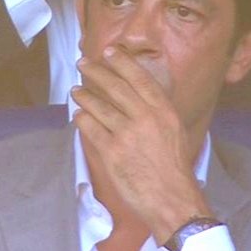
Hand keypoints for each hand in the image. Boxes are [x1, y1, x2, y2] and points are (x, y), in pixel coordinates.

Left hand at [71, 47, 212, 244]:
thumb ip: (157, 111)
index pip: (140, 79)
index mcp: (163, 111)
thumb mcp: (175, 130)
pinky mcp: (112, 153)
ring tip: (75, 90)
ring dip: (84, 96)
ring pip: (99, 107)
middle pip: (116, 88)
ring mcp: (126, 135)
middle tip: (83, 63)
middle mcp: (145, 118)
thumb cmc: (175, 167)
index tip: (109, 51)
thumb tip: (138, 96)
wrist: (172, 198)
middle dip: (96, 72)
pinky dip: (82, 119)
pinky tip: (77, 115)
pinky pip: (91, 129)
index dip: (122, 63)